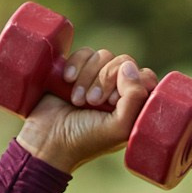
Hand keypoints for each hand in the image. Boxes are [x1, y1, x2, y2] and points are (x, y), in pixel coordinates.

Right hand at [16, 46, 156, 172]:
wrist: (46, 140)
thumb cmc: (85, 140)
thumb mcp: (118, 128)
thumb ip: (134, 98)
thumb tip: (128, 66)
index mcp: (131, 106)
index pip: (145, 77)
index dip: (131, 83)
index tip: (113, 102)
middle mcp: (117, 90)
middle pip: (124, 62)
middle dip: (106, 80)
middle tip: (92, 102)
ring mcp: (96, 79)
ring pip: (104, 55)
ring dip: (88, 77)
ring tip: (76, 100)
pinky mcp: (77, 69)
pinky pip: (85, 52)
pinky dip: (76, 64)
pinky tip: (67, 81)